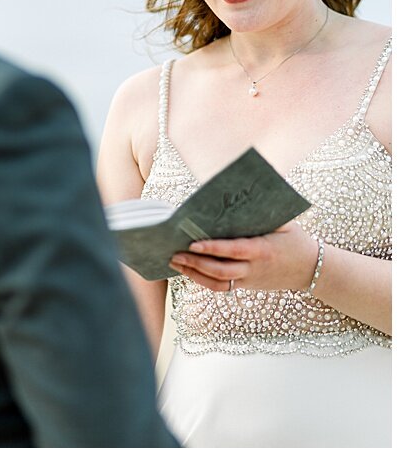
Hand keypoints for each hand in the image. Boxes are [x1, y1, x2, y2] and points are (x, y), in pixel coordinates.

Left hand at [169, 222, 318, 291]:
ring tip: (174, 263)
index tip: (193, 243)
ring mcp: (250, 280)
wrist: (313, 270)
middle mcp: (254, 268)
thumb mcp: (284, 224)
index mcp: (263, 250)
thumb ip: (261, 214)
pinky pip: (222, 287)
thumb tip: (235, 199)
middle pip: (221, 271)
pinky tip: (188, 270)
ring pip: (218, 283)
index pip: (233, 251)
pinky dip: (203, 280)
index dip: (212, 249)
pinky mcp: (247, 286)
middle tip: (174, 254)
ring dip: (194, 275)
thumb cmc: (296, 240)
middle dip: (195, 264)